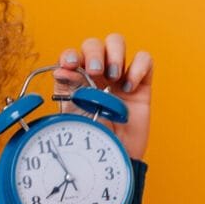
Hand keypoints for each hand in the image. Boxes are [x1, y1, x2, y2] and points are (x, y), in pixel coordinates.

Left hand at [54, 33, 153, 161]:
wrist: (114, 160)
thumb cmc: (91, 140)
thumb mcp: (74, 116)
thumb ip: (68, 91)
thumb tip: (60, 70)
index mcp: (76, 80)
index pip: (72, 55)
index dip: (71, 54)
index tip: (71, 64)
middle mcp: (96, 75)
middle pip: (94, 44)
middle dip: (94, 53)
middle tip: (97, 72)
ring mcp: (119, 77)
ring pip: (116, 42)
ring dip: (114, 54)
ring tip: (113, 77)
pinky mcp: (141, 84)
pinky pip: (144, 59)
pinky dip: (138, 67)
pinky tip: (130, 87)